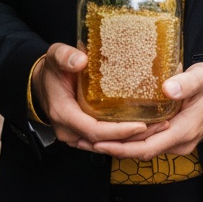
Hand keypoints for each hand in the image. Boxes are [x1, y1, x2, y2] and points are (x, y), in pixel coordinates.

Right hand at [33, 43, 168, 147]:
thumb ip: (65, 56)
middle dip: (133, 138)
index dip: (118, 131)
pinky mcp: (82, 135)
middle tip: (161, 127)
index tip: (141, 125)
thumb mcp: (55, 57)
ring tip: (159, 128)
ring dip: (131, 139)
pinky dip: (123, 137)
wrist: (41, 82)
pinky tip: (143, 128)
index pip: (94, 131)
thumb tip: (81, 60)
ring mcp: (75, 135)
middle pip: (105, 142)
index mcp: (64, 114)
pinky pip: (104, 141)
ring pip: (106, 145)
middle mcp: (69, 131)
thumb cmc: (51, 69)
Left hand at [78, 63, 202, 160]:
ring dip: (118, 145)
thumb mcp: (202, 78)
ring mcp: (176, 141)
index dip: (121, 147)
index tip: (98, 142)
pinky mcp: (173, 135)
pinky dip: (129, 139)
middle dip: (112, 149)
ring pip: (143, 148)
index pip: (147, 147)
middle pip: (140, 151)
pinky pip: (148, 141)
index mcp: (183, 131)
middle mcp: (178, 142)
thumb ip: (186, 83)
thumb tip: (168, 89)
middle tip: (84, 141)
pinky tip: (113, 130)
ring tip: (90, 137)